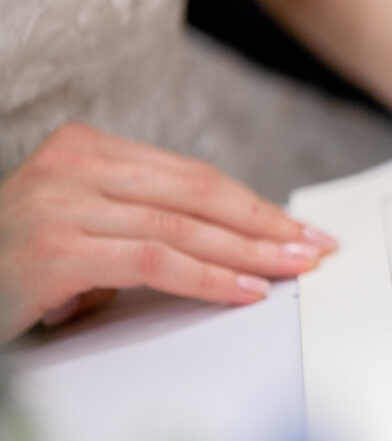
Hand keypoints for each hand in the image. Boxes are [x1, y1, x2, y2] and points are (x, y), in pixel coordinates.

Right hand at [0, 123, 337, 340]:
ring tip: (293, 268)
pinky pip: (155, 262)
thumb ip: (143, 222)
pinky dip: (209, 278)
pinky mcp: (57, 249)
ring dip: (250, 251)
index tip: (297, 226)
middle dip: (265, 223)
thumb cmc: (18, 265)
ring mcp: (63, 204)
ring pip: (183, 226)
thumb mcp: (84, 227)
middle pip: (197, 193)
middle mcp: (74, 166)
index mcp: (87, 149)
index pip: (192, 176)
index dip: (252, 203)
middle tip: (314, 245)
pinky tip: (246, 290)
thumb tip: (232, 243)